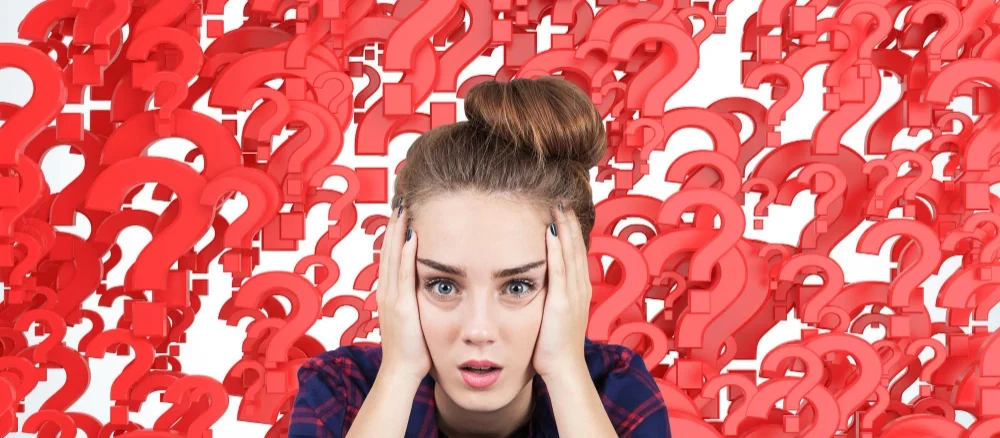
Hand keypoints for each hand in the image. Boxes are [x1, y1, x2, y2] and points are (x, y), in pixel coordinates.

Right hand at [375, 199, 431, 382]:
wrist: (401, 372)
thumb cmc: (412, 349)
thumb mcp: (412, 317)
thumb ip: (415, 300)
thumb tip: (427, 286)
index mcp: (389, 293)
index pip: (390, 256)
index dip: (394, 233)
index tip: (401, 213)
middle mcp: (386, 291)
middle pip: (388, 250)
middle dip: (394, 225)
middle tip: (401, 201)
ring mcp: (392, 298)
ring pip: (392, 257)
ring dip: (398, 232)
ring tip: (403, 209)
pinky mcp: (401, 307)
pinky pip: (404, 275)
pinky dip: (405, 254)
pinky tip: (411, 236)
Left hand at [532, 204, 592, 379]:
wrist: (563, 369)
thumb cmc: (555, 347)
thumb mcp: (556, 317)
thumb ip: (552, 299)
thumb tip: (542, 286)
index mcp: (579, 291)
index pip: (576, 254)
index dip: (572, 233)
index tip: (564, 213)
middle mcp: (580, 289)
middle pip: (576, 248)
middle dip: (570, 223)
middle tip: (563, 201)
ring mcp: (573, 295)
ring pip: (570, 254)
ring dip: (564, 229)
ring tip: (559, 208)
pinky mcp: (562, 302)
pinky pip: (559, 270)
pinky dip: (556, 249)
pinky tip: (550, 232)